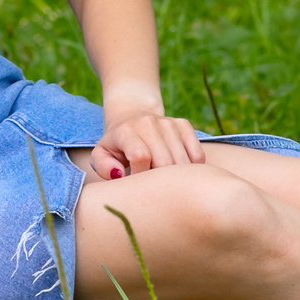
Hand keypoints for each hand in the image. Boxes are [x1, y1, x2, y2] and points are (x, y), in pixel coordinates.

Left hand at [89, 107, 203, 179]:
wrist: (132, 115)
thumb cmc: (117, 145)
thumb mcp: (101, 155)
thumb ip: (103, 167)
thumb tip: (119, 174)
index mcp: (126, 131)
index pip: (141, 156)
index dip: (141, 175)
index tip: (137, 180)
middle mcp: (148, 124)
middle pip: (165, 162)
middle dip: (160, 180)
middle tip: (152, 183)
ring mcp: (169, 123)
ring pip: (183, 162)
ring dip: (176, 178)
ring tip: (164, 179)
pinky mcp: (184, 125)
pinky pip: (197, 156)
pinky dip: (192, 169)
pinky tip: (178, 172)